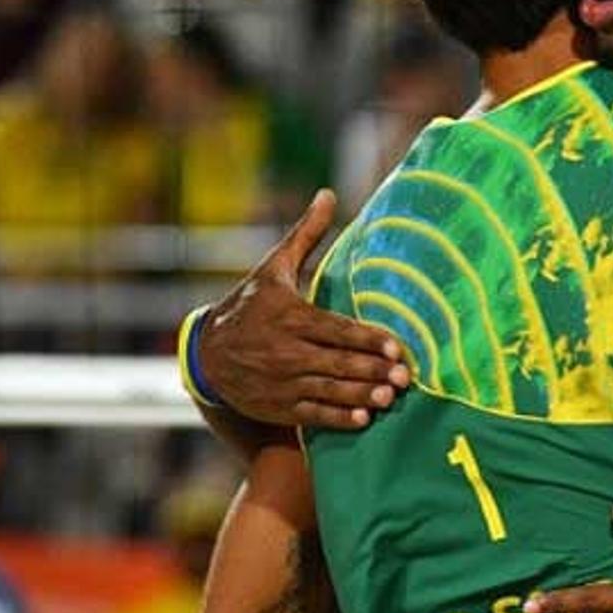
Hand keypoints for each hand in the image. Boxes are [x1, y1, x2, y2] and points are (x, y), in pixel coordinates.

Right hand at [200, 189, 410, 430]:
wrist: (207, 352)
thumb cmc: (250, 303)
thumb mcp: (274, 267)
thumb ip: (306, 235)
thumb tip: (328, 194)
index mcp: (287, 315)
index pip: (334, 329)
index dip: (366, 339)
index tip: (396, 347)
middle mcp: (283, 350)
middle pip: (336, 362)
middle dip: (372, 371)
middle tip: (405, 378)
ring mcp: (280, 381)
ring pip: (327, 390)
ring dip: (361, 396)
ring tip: (391, 397)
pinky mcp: (276, 406)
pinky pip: (311, 414)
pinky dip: (337, 418)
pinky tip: (364, 418)